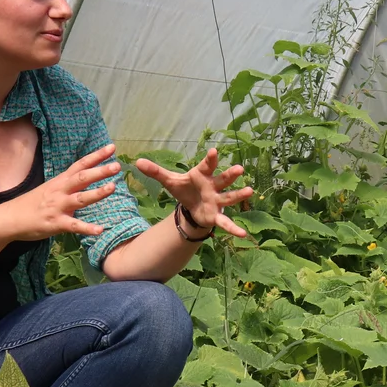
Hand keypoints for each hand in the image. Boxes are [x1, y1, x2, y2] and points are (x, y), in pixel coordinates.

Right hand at [0, 143, 121, 240]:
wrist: (10, 218)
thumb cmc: (33, 203)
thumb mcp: (51, 188)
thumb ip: (69, 183)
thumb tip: (88, 177)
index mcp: (60, 181)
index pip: (80, 164)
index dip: (96, 156)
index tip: (112, 148)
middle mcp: (60, 191)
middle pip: (82, 178)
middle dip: (100, 171)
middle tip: (117, 165)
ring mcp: (58, 207)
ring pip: (80, 198)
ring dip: (96, 193)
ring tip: (112, 188)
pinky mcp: (55, 223)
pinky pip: (73, 226)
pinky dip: (87, 228)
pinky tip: (100, 230)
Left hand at [134, 147, 253, 237]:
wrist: (191, 207)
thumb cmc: (185, 189)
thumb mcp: (170, 181)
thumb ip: (156, 172)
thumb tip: (137, 161)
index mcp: (202, 175)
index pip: (206, 165)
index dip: (210, 159)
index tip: (214, 151)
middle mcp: (213, 186)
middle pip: (223, 179)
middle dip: (230, 174)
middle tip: (240, 169)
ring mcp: (217, 200)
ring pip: (229, 197)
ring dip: (239, 194)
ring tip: (250, 191)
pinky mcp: (216, 215)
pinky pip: (226, 222)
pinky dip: (233, 228)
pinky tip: (243, 234)